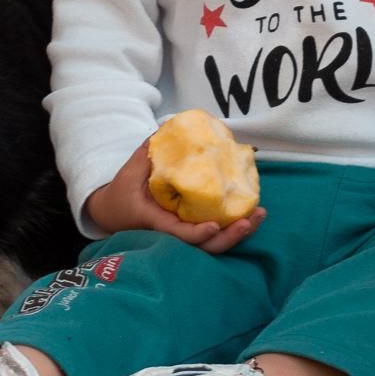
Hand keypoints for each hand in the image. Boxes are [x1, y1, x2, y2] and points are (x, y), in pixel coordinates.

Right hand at [82, 138, 265, 253]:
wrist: (115, 213)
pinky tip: (252, 213)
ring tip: (260, 215)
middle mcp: (173, 235)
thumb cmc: (122, 193)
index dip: (198, 234)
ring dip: (239, 233)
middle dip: (229, 237)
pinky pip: (216, 234)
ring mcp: (185, 235)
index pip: (179, 234)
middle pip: (205, 246)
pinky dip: (235, 226)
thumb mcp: (129, 173)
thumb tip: (166, 129)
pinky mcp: (193, 229)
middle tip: (249, 222)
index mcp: (156, 223)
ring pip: (214, 244)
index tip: (215, 226)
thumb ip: (147, 154)